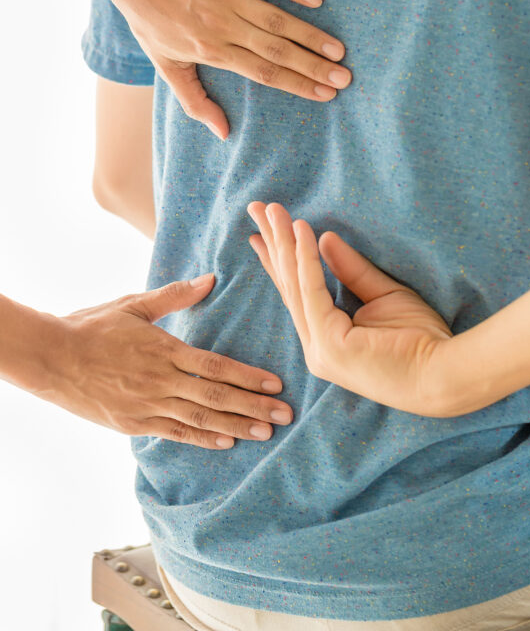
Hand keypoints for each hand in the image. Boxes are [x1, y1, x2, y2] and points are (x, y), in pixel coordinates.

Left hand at [38, 0, 350, 139]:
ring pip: (276, 19)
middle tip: (345, 78)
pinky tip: (316, 1)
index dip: (296, 85)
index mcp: (211, 51)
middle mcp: (221, 25)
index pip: (263, 73)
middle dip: (313, 66)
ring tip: (337, 49)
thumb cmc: (151, 21)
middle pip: (276, 51)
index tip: (325, 94)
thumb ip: (195, 100)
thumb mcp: (166, 66)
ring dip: (310, 35)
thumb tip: (223, 133)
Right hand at [43, 274, 292, 447]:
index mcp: (164, 349)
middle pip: (216, 396)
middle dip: (254, 406)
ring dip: (236, 426)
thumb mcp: (134, 304)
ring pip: (200, 419)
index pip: (216, 365)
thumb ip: (175, 295)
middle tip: (285, 414)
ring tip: (266, 431)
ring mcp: (147, 405)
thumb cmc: (94, 325)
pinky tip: (226, 443)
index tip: (276, 384)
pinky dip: (202, 438)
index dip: (248, 376)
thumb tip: (210, 278)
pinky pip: (175, 433)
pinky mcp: (134, 423)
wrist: (51, 358)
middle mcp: (160, 380)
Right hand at [247, 202, 454, 416]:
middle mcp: (316, 347)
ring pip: (295, 285)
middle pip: (288, 285)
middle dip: (272, 243)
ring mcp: (319, 349)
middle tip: (255, 208)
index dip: (279, 259)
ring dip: (283, 243)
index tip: (264, 230)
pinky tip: (302, 230)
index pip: (297, 291)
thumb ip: (352, 270)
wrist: (444, 371)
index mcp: (326, 339)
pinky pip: (312, 291)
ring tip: (272, 209)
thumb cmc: (420, 339)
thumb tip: (325, 238)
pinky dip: (306, 258)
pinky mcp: (329, 345)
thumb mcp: (384, 293)